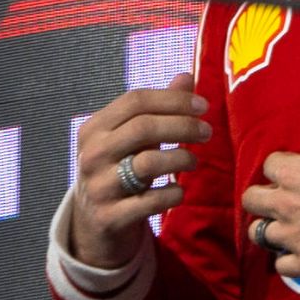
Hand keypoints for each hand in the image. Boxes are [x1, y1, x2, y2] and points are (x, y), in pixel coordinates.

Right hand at [70, 73, 211, 268]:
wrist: (93, 224)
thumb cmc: (119, 170)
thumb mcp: (133, 139)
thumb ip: (159, 108)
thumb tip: (187, 76)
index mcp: (94, 128)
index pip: (135, 100)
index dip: (173, 99)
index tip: (203, 105)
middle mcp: (91, 154)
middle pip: (143, 127)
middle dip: (182, 126)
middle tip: (207, 132)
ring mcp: (98, 187)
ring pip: (148, 163)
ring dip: (180, 158)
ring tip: (193, 161)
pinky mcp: (109, 217)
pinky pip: (151, 202)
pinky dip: (173, 194)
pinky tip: (179, 191)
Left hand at [241, 113, 299, 283]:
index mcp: (294, 173)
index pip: (268, 165)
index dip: (282, 167)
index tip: (296, 173)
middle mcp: (286, 205)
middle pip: (252, 200)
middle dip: (263, 198)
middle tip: (283, 202)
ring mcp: (294, 237)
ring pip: (260, 234)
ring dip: (273, 230)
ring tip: (290, 230)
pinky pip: (281, 265)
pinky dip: (289, 260)